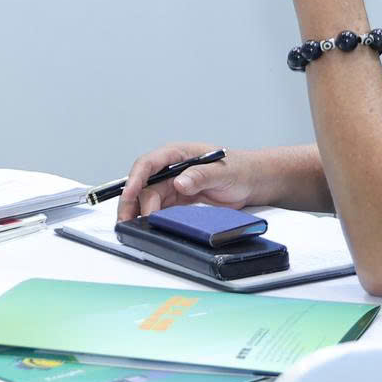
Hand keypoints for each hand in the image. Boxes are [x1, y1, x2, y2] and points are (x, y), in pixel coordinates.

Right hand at [118, 143, 273, 222]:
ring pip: (149, 197)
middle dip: (132, 201)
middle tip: (126, 219)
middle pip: (144, 184)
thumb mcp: (223, 171)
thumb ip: (200, 175)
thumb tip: (178, 182)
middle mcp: (172, 168)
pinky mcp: (179, 199)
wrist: (254, 182)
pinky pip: (160, 207)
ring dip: (139, 211)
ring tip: (133, 227)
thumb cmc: (241, 169)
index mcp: (179, 154)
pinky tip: (148, 226)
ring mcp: (174, 184)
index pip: (150, 164)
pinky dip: (152, 217)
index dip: (136, 178)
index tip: (130, 194)